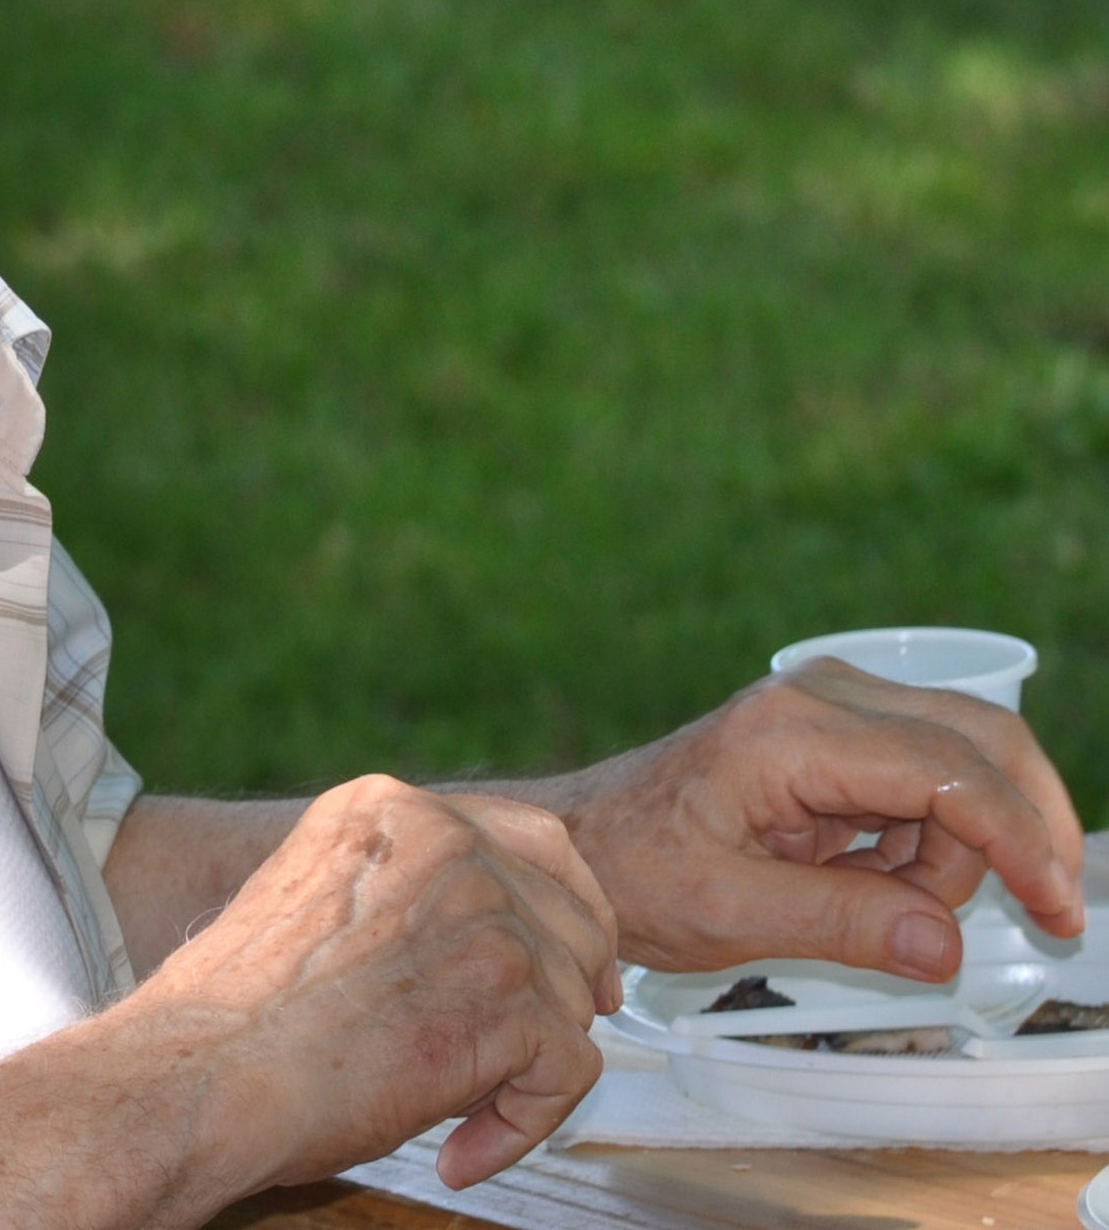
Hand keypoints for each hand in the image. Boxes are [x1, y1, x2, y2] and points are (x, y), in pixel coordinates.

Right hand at [121, 776, 619, 1193]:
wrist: (200, 1074)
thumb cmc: (236, 1016)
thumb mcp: (319, 897)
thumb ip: (401, 889)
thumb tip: (491, 932)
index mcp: (390, 807)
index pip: (534, 838)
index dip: (567, 908)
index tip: (577, 965)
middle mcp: (443, 837)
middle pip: (574, 916)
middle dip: (565, 993)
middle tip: (535, 1057)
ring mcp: (481, 909)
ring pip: (571, 999)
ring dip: (527, 1072)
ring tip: (452, 1115)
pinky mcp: (506, 993)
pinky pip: (568, 1072)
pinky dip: (524, 1127)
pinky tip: (457, 1152)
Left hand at [561, 660, 1085, 979]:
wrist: (587, 838)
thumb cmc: (638, 869)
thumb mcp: (730, 915)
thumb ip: (843, 926)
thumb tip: (946, 946)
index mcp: (792, 734)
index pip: (946, 767)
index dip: (1017, 837)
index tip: (1056, 905)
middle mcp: (822, 698)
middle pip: (978, 739)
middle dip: (1021, 829)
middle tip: (1045, 915)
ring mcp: (833, 706)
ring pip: (964, 762)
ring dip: (962, 848)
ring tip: (882, 908)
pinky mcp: (839, 731)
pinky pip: (929, 778)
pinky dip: (934, 840)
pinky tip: (875, 880)